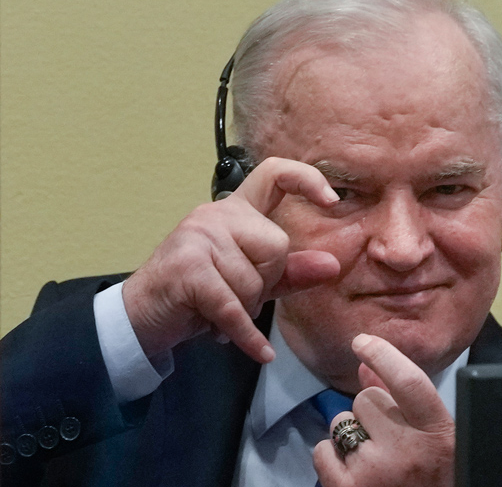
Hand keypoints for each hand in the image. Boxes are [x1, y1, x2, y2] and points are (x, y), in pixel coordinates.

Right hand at [122, 157, 340, 362]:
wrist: (141, 317)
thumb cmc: (199, 295)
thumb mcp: (252, 282)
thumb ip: (291, 272)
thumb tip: (333, 266)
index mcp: (236, 211)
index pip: (274, 175)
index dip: (306, 180)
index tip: (332, 200)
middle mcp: (216, 216)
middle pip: (277, 247)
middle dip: (265, 283)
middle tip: (235, 297)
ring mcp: (198, 238)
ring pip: (255, 281)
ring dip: (243, 310)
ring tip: (218, 312)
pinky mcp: (188, 269)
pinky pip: (234, 306)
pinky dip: (246, 335)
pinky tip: (259, 352)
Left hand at [313, 334, 454, 486]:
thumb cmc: (433, 476)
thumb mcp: (433, 436)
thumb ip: (402, 398)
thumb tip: (366, 364)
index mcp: (438, 431)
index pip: (409, 381)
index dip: (383, 355)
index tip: (362, 341)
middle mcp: (409, 449)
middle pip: (367, 397)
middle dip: (370, 411)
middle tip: (388, 438)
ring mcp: (376, 471)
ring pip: (342, 422)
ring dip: (351, 434)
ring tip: (374, 458)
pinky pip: (322, 449)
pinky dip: (330, 457)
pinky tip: (353, 471)